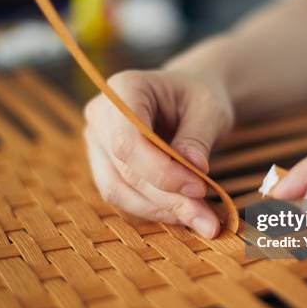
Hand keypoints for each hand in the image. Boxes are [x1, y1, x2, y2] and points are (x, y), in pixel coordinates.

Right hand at [84, 69, 233, 237]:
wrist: (190, 100)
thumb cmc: (199, 97)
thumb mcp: (209, 110)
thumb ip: (198, 138)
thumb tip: (194, 170)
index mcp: (123, 89)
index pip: (127, 141)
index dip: (161, 172)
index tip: (200, 188)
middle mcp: (101, 115)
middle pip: (124, 170)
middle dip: (167, 198)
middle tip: (207, 217)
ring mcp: (97, 143)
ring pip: (118, 190)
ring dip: (160, 210)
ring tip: (200, 218)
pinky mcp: (104, 167)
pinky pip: (123, 197)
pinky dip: (154, 210)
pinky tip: (184, 212)